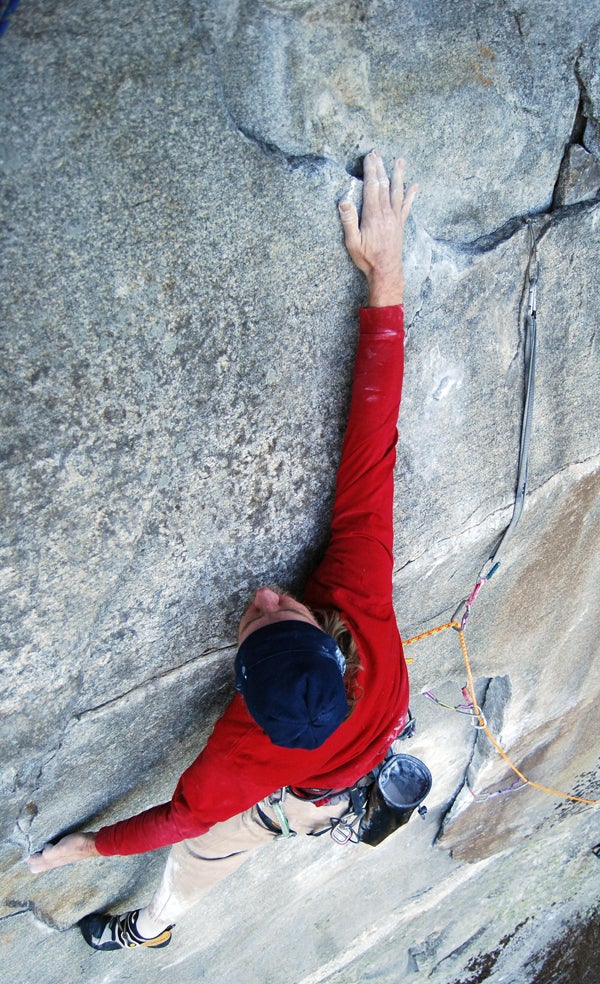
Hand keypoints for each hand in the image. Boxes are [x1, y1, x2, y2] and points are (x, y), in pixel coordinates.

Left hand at [28, 832, 98, 873]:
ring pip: (44, 861)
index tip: (31, 850)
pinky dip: (46, 850)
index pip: (34, 867)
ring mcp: (59, 858)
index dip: (30, 859)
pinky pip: (50, 855)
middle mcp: (54, 862)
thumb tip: (42, 852)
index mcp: (51, 862)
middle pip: (37, 866)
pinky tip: (49, 844)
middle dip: (32, 858)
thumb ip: (49, 852)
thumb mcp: (61, 848)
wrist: (92, 843)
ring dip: (39, 854)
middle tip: (34, 848)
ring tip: (40, 845)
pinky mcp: (64, 853)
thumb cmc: (77, 845)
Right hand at [339, 150, 417, 306]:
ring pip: (397, 191)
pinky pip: (406, 206)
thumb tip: (344, 201)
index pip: (372, 186)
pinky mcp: (400, 224)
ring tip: (400, 161)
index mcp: (373, 215)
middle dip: (380, 167)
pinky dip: (410, 194)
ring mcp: (395, 218)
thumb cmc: (367, 258)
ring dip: (398, 175)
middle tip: (377, 153)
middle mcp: (386, 213)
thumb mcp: (352, 242)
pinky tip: (415, 186)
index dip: (370, 170)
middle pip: (384, 184)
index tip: (369, 157)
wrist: (386, 271)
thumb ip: (349, 221)